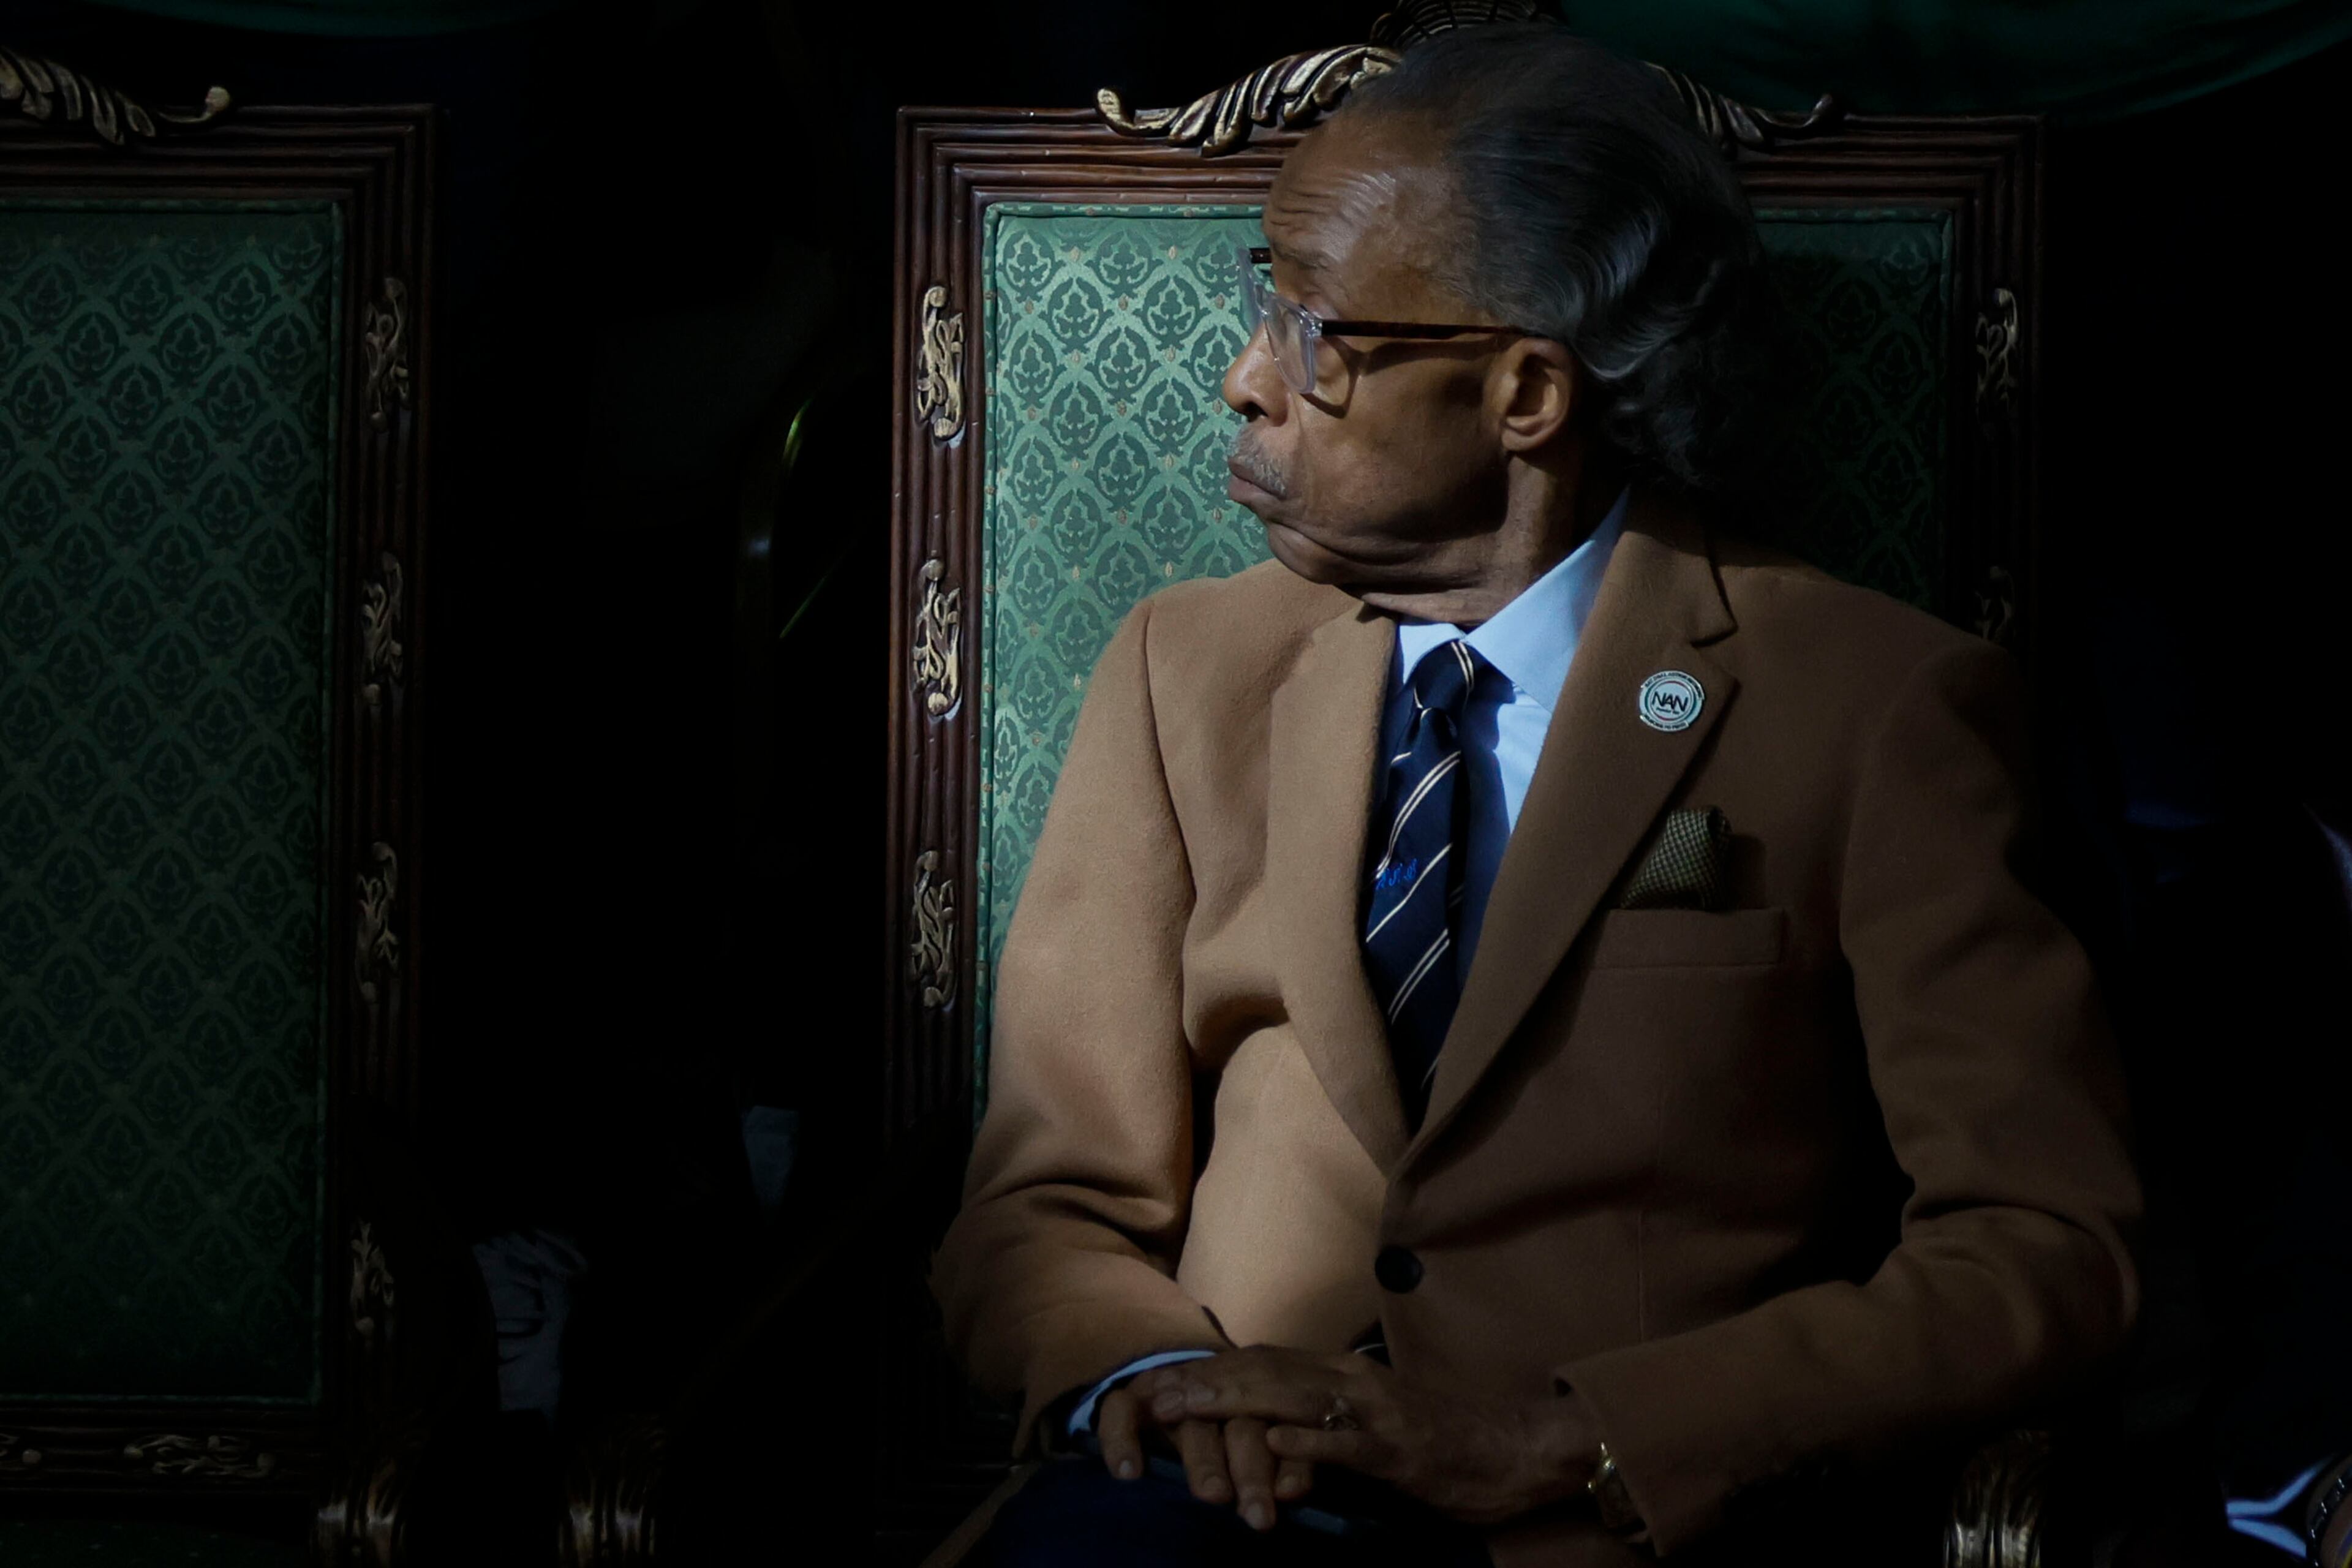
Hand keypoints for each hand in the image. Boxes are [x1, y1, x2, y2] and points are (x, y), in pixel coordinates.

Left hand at [1129, 1346, 1598, 1525]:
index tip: (1159, 1381)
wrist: (1513, 1450)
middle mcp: (1352, 1379)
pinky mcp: (1398, 1450)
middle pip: (1265, 1370)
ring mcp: (1375, 1412)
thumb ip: (1319, 1419)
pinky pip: (1347, 1444)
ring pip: (1294, 1397)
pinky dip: (1307, 1443)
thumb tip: (1264, 1432)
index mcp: (1343, 1372)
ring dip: (1234, 1403)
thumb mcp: (1367, 1424)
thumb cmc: (1438, 1442)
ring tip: (1186, 1409)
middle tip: (1153, 1395)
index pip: (1262, 1359)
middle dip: (1204, 1382)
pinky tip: (1271, 1442)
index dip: (1208, 1368)